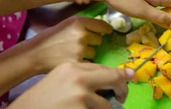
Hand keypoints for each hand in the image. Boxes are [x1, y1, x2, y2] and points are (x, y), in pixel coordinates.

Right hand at [10, 62, 132, 108]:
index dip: (118, 74)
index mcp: (72, 66)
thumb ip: (80, 77)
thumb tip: (106, 84)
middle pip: (113, 78)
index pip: (102, 68)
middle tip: (123, 98)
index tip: (128, 78)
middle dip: (122, 89)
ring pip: (107, 105)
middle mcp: (78, 76)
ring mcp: (81, 94)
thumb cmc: (41, 98)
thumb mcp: (59, 79)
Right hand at [27, 17, 111, 73]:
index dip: (106, 30)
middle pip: (99, 40)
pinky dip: (84, 65)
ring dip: (88, 55)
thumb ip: (83, 25)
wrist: (36, 53)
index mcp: (78, 22)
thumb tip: (102, 29)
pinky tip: (73, 62)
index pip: (102, 26)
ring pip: (95, 54)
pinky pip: (90, 65)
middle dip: (93, 44)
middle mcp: (81, 34)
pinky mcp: (78, 64)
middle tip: (81, 46)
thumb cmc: (51, 38)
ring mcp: (80, 50)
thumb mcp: (67, 25)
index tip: (107, 32)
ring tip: (74, 54)